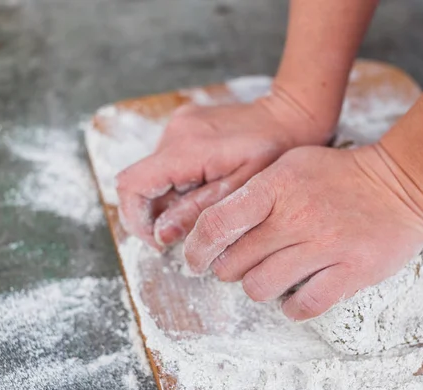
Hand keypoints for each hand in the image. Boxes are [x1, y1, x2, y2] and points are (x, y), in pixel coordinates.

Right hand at [115, 91, 330, 249]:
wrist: (290, 117)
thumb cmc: (275, 153)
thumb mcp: (242, 191)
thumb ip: (199, 212)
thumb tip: (161, 234)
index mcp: (187, 148)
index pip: (132, 185)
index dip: (136, 218)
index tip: (159, 241)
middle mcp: (176, 131)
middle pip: (140, 181)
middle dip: (155, 213)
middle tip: (186, 231)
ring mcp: (179, 124)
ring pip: (153, 173)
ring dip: (168, 198)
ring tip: (203, 207)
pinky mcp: (185, 123)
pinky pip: (167, 161)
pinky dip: (177, 182)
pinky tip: (206, 188)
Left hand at [183, 145, 422, 319]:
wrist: (401, 183)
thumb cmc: (339, 174)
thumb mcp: (290, 165)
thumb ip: (254, 191)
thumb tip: (215, 225)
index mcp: (276, 187)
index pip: (217, 223)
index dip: (196, 249)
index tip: (195, 261)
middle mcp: (296, 217)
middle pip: (235, 262)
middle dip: (227, 270)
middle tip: (237, 266)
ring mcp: (325, 246)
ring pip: (262, 287)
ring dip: (257, 288)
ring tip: (268, 277)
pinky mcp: (351, 271)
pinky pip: (303, 305)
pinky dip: (291, 307)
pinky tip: (294, 295)